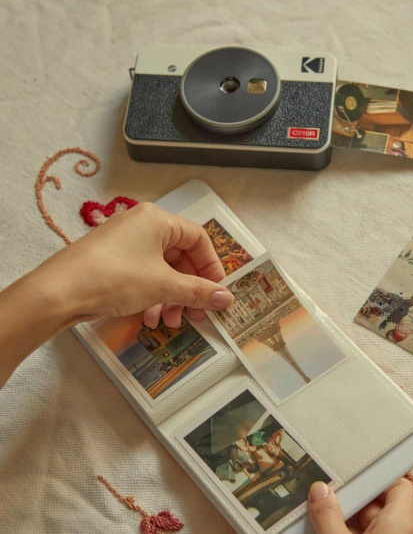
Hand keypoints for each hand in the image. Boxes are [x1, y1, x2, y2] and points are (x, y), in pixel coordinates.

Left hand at [35, 202, 232, 325]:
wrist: (56, 293)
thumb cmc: (115, 278)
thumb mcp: (163, 286)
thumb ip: (199, 291)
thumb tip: (227, 298)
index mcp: (157, 220)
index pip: (198, 239)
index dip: (212, 267)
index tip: (217, 292)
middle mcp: (142, 225)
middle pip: (180, 257)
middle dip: (190, 289)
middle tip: (197, 314)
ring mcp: (125, 243)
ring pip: (162, 270)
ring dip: (171, 298)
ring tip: (171, 321)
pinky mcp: (111, 260)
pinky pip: (143, 276)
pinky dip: (152, 297)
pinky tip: (148, 318)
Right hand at [308, 479, 412, 533]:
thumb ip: (328, 516)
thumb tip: (319, 491)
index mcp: (400, 524)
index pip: (398, 485)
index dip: (377, 474)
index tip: (355, 467)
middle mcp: (399, 532)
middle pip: (376, 502)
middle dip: (351, 496)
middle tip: (326, 491)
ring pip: (368, 521)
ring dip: (345, 515)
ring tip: (319, 510)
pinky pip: (363, 533)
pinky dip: (345, 529)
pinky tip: (322, 527)